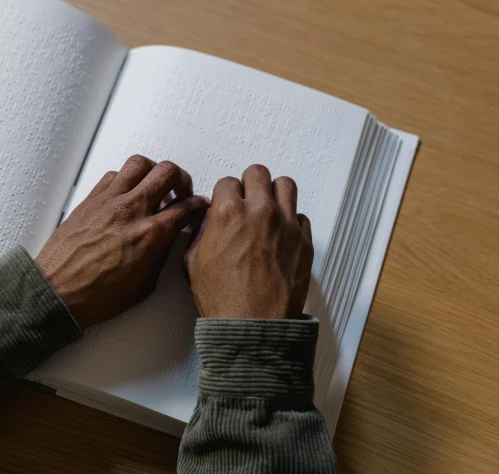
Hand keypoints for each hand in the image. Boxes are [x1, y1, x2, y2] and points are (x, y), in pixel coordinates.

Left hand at [36, 155, 208, 328]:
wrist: (56, 293)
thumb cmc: (94, 296)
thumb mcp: (143, 285)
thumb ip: (160, 255)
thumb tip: (169, 240)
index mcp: (149, 236)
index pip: (186, 207)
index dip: (199, 206)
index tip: (199, 207)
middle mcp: (131, 211)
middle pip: (168, 172)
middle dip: (181, 180)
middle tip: (180, 192)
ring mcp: (109, 201)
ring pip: (140, 163)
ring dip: (153, 171)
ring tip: (154, 186)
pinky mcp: (90, 199)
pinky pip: (114, 174)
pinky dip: (127, 178)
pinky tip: (127, 194)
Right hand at [184, 165, 312, 318]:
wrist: (253, 324)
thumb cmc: (223, 298)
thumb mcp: (193, 260)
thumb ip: (201, 232)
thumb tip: (208, 221)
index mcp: (229, 213)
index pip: (227, 182)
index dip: (223, 194)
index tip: (225, 204)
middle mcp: (260, 212)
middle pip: (258, 173)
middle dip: (249, 184)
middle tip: (246, 199)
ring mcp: (286, 225)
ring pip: (286, 185)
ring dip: (274, 193)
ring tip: (268, 207)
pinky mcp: (304, 241)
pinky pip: (301, 217)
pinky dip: (291, 221)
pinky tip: (281, 235)